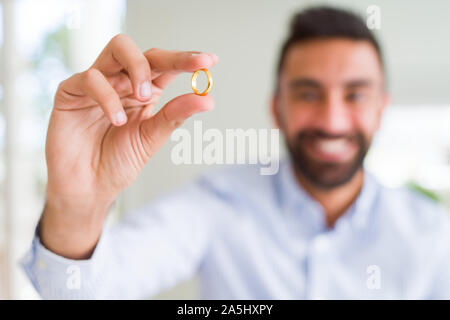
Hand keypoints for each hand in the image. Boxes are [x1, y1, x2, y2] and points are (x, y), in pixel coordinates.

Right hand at [41, 34, 217, 257]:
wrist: (87, 189)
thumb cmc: (118, 163)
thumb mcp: (152, 138)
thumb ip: (174, 116)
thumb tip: (207, 99)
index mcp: (143, 92)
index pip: (165, 66)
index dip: (186, 60)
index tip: (210, 61)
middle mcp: (121, 82)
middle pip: (144, 50)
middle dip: (170, 57)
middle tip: (191, 68)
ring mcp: (96, 84)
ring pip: (117, 49)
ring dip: (139, 68)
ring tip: (146, 97)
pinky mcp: (70, 93)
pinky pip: (90, 78)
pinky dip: (108, 96)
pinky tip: (117, 120)